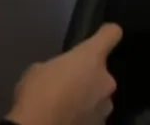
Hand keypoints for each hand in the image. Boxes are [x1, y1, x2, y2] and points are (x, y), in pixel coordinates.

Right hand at [5, 23, 122, 124]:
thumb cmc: (37, 95)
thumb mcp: (39, 70)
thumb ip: (59, 67)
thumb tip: (62, 75)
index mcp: (91, 57)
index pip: (112, 33)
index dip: (106, 33)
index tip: (102, 35)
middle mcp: (106, 79)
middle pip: (102, 73)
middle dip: (89, 78)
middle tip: (69, 86)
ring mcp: (106, 105)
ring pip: (100, 96)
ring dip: (88, 98)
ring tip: (67, 106)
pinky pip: (94, 116)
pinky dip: (85, 116)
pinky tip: (68, 119)